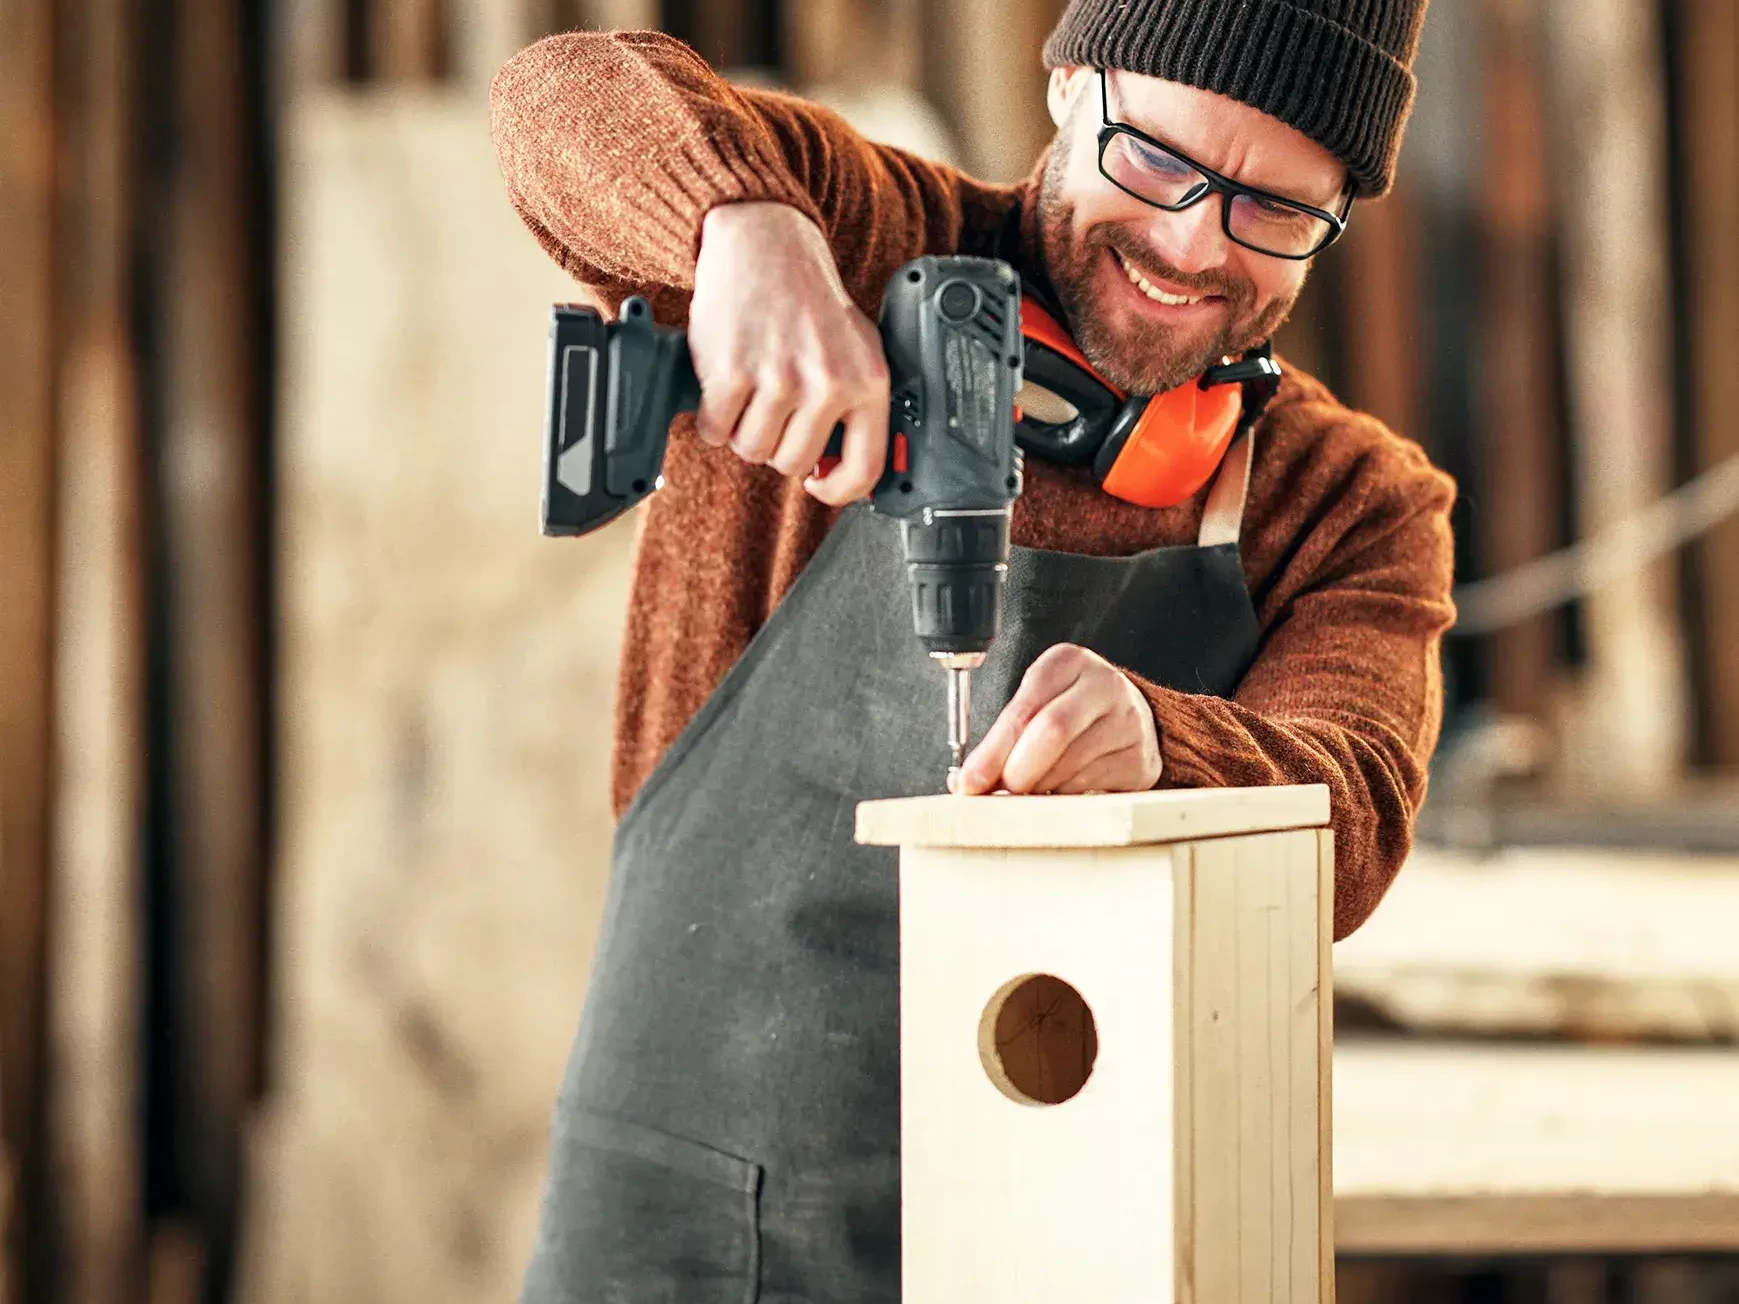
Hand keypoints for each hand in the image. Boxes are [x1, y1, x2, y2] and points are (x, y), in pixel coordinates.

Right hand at [689, 203, 889, 504]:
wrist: (765, 243)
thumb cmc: (808, 301)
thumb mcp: (857, 348)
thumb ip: (857, 407)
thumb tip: (844, 473)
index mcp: (869, 382)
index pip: (865, 469)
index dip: (837, 490)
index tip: (818, 484)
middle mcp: (828, 383)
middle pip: (793, 464)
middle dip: (775, 444)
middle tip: (772, 407)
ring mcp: (780, 379)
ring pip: (751, 450)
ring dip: (742, 429)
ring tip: (750, 388)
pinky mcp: (732, 373)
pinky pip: (715, 430)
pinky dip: (712, 414)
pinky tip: (725, 381)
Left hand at [952, 644, 1162, 795]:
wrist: (1129, 717)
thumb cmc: (1070, 710)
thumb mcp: (1037, 704)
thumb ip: (1004, 736)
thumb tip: (967, 781)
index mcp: (1068, 662)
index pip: (1025, 707)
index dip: (994, 749)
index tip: (970, 781)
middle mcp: (1104, 684)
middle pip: (1052, 731)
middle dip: (1016, 770)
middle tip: (1001, 791)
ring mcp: (1128, 722)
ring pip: (1071, 765)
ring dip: (1039, 787)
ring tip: (1030, 789)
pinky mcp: (1140, 759)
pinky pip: (1092, 787)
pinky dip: (1066, 797)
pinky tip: (1060, 790)